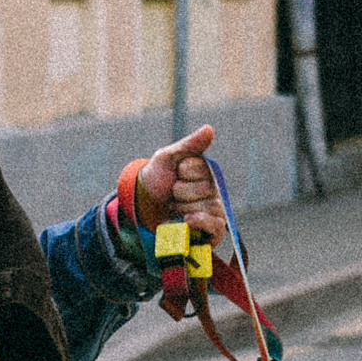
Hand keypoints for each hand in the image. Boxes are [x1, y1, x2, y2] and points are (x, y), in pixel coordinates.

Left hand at [131, 123, 222, 249]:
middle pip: (206, 188)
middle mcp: (215, 191)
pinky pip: (217, 227)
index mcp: (207, 171)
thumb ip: (189, 145)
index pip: (201, 167)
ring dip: (185, 207)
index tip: (176, 172)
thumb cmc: (158, 180)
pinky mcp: (213, 232)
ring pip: (210, 206)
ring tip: (176, 208)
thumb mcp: (167, 158)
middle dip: (181, 191)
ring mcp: (215, 212)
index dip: (184, 170)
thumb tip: (210, 129)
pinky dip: (201, 222)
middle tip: (173, 194)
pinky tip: (187, 220)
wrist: (144, 208)